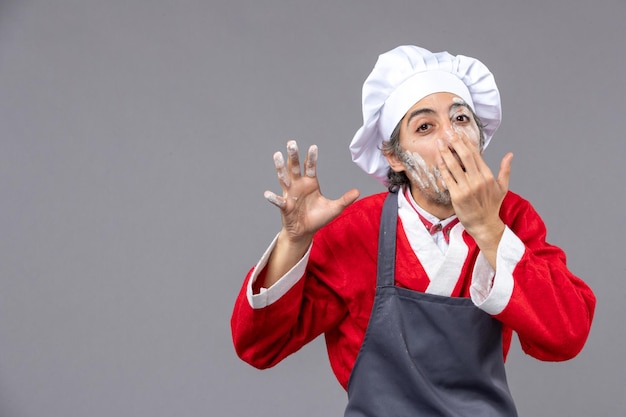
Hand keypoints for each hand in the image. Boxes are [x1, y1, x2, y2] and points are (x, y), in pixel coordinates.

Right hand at [264, 140, 359, 243]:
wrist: (305, 232)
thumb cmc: (318, 218)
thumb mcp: (334, 208)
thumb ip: (345, 199)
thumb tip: (358, 191)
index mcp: (310, 183)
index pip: (310, 167)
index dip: (312, 157)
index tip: (313, 146)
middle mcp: (298, 185)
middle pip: (295, 167)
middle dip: (294, 156)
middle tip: (291, 143)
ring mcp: (290, 195)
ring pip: (284, 178)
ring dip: (280, 167)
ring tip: (277, 155)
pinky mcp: (285, 207)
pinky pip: (278, 201)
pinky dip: (273, 198)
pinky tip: (267, 193)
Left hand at [437, 134, 512, 265]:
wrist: (484, 225)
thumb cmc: (491, 206)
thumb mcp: (502, 187)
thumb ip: (505, 170)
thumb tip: (510, 155)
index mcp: (488, 176)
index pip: (476, 155)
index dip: (467, 143)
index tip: (459, 133)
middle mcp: (478, 180)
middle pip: (465, 156)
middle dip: (456, 143)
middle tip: (448, 132)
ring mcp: (467, 188)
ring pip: (455, 166)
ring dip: (446, 153)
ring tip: (440, 142)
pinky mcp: (457, 196)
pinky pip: (448, 178)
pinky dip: (443, 168)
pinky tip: (438, 160)